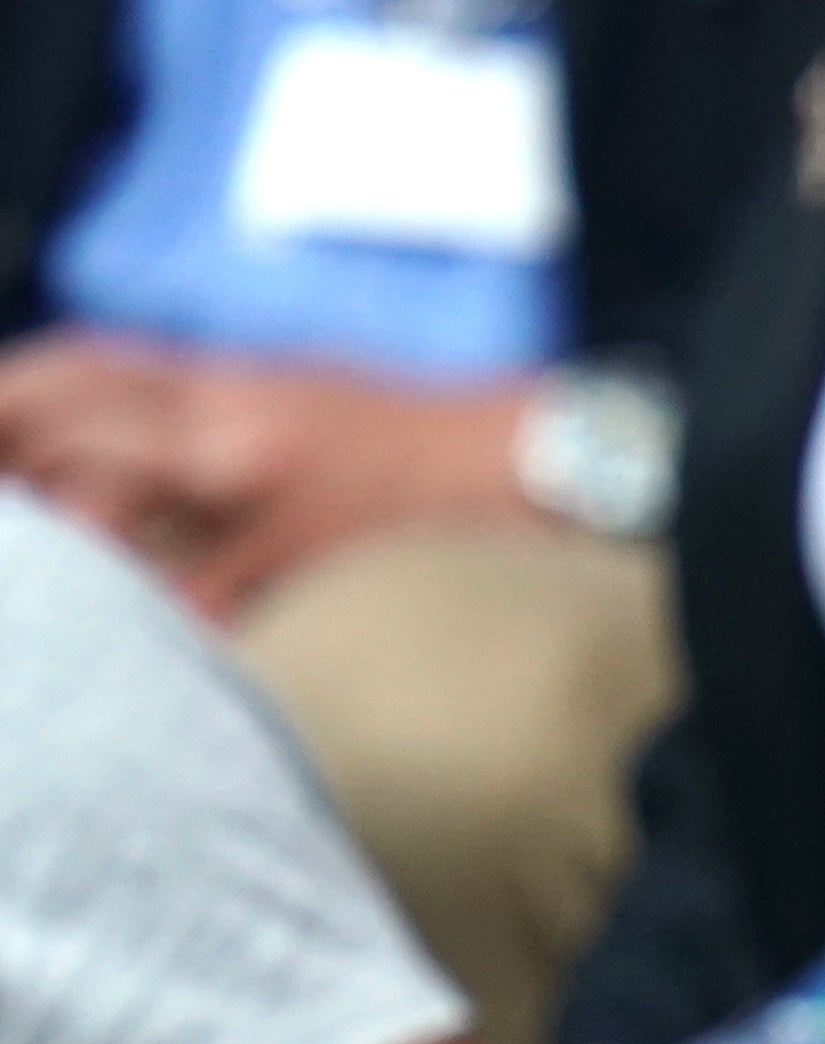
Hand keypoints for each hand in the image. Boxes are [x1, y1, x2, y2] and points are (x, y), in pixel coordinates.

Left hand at [0, 335, 529, 611]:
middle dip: (13, 462)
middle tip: (2, 512)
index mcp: (223, 378)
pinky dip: (150, 609)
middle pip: (76, 419)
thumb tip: (120, 429)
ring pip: (112, 496)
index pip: (85, 363)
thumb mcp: (290, 389)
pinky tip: (127, 630)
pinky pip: (195, 589)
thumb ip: (205, 405)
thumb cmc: (397, 439)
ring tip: (39, 570)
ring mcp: (257, 483)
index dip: (13, 387)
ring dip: (59, 534)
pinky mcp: (295, 549)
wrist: (506, 459)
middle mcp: (226, 418)